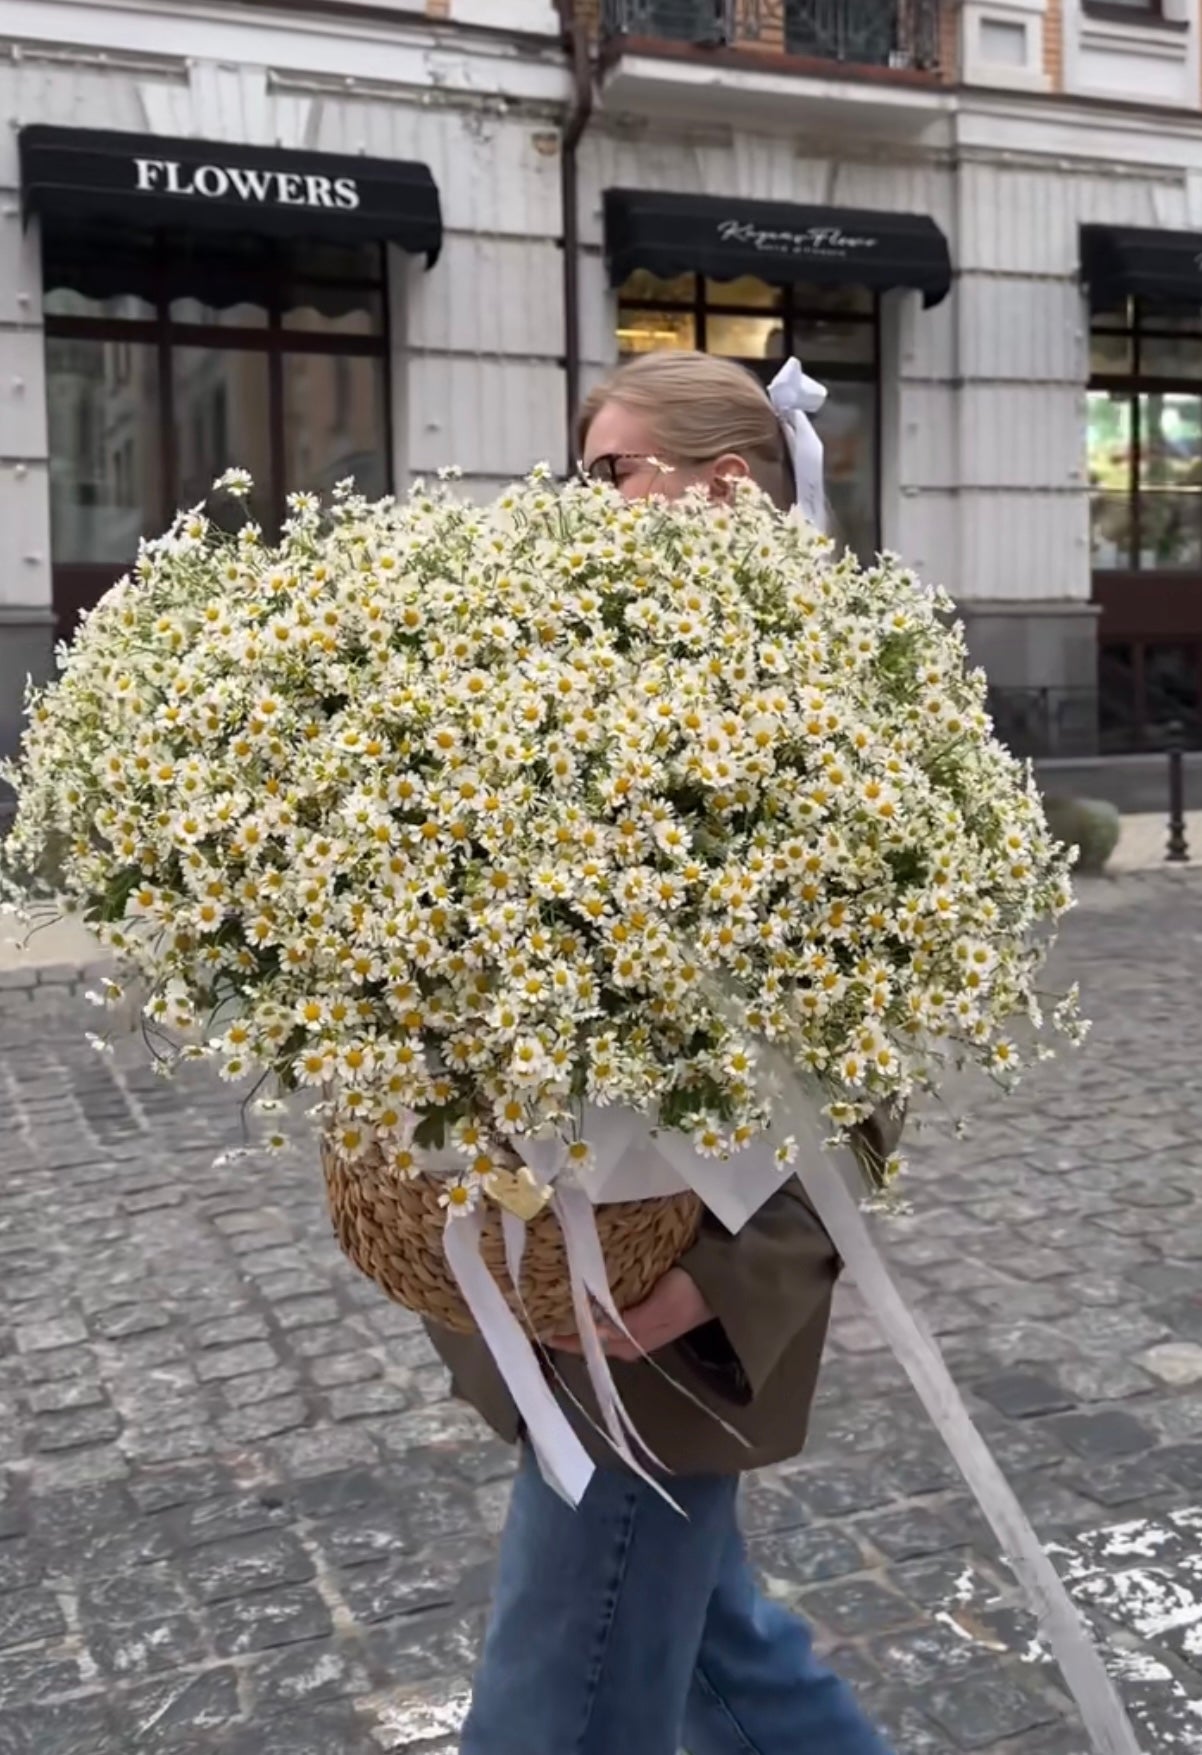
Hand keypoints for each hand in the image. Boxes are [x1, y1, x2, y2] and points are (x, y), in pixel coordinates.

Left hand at [547, 1268, 711, 1362]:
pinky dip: (592, 1301)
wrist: (719, 1283)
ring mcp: (635, 1323)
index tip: (538, 1328)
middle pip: (589, 1337)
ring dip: (577, 1313)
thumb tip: (591, 1334)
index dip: (564, 1339)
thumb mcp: (659, 1311)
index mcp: (630, 1344)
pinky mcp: (641, 1307)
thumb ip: (626, 1325)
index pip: (587, 1346)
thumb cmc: (689, 1296)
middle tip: (539, 1306)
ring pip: (597, 1323)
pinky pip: (608, 1309)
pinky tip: (583, 1288)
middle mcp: (628, 1338)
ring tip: (553, 1296)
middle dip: (566, 1325)